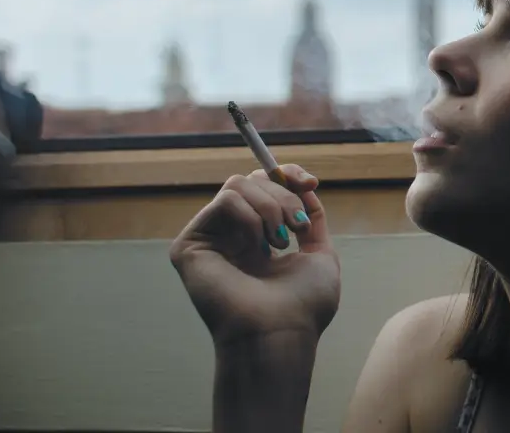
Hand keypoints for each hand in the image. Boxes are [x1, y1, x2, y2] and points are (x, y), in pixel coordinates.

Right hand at [170, 165, 341, 347]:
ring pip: (237, 185)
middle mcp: (230, 237)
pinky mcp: (189, 245)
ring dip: (270, 206)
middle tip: (298, 225)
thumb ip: (311, 220)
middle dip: (284, 194)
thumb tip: (304, 188)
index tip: (311, 182)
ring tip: (279, 242)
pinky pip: (224, 202)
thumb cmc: (304, 306)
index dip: (287, 175)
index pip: (263, 187)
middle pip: (252, 180)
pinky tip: (256, 247)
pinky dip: (249, 217)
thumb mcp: (320, 255)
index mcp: (258, 239)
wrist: (281, 333)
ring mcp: (209, 240)